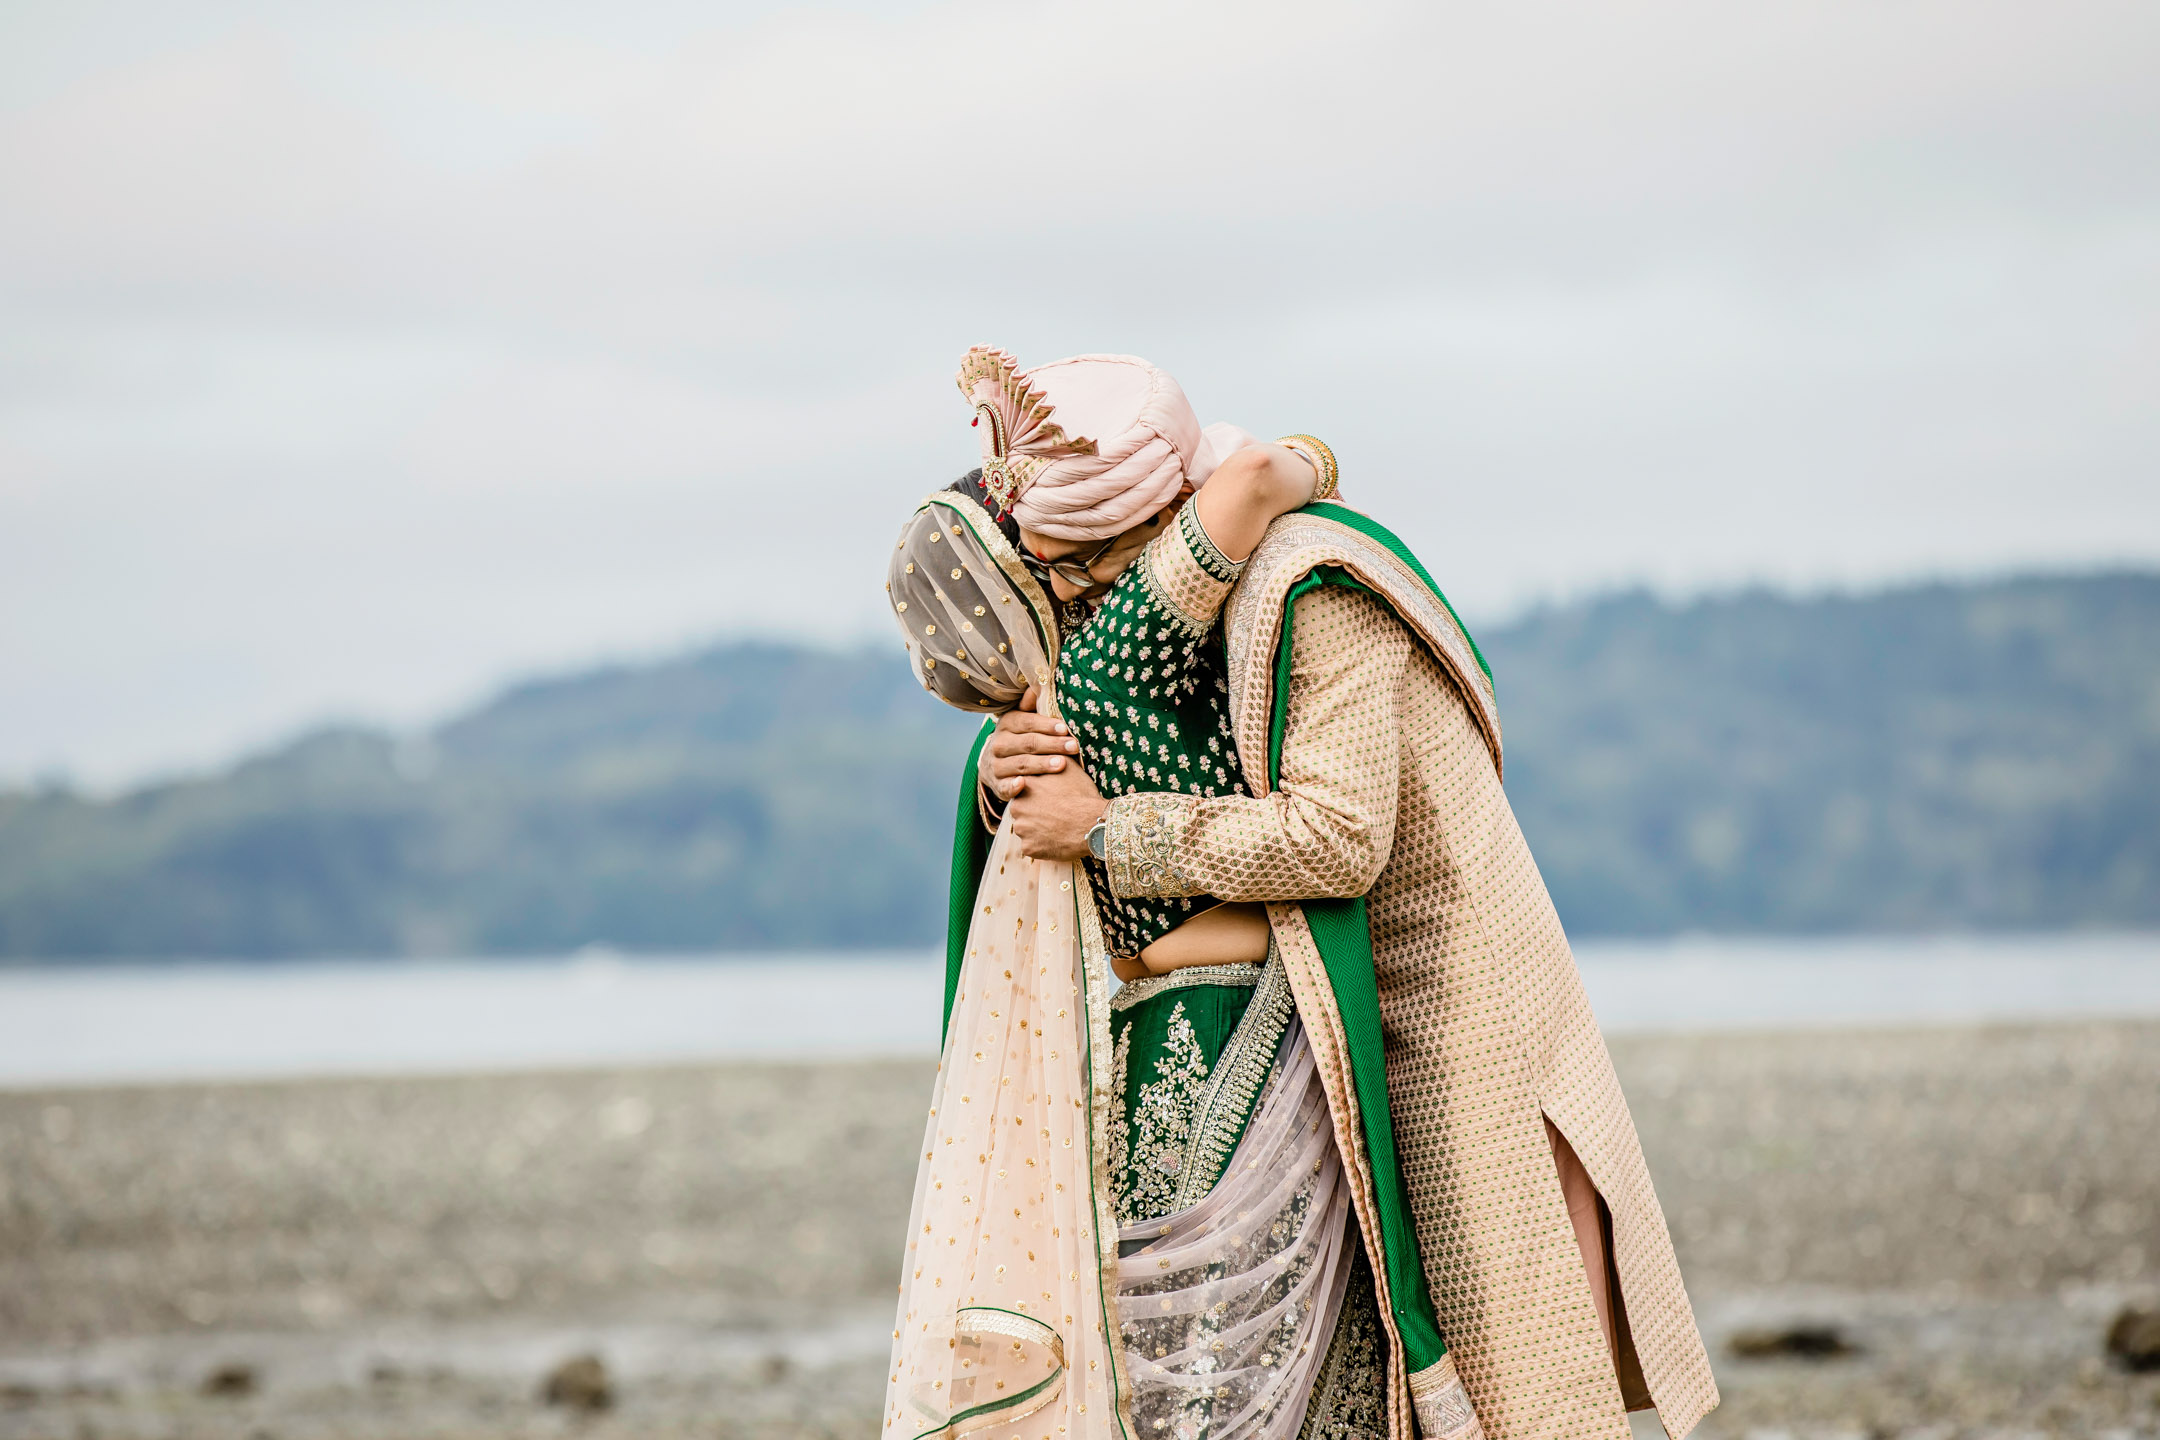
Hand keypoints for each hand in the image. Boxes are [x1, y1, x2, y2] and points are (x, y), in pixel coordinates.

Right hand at [982, 686, 1080, 800]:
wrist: (995, 766)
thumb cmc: (1020, 739)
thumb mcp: (1024, 720)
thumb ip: (1033, 705)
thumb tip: (1040, 683)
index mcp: (1007, 724)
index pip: (1027, 722)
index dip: (1046, 725)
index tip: (1065, 728)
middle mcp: (999, 744)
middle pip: (1027, 744)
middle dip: (1052, 744)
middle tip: (1073, 746)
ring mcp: (997, 766)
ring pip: (1020, 764)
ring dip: (1040, 764)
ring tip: (1062, 764)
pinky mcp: (997, 786)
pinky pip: (1004, 787)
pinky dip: (1012, 786)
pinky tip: (1022, 784)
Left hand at [1009, 763, 1106, 861]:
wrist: (1093, 823)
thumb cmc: (1082, 794)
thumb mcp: (1068, 767)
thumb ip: (1052, 757)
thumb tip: (1050, 747)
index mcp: (1024, 786)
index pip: (1021, 789)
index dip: (1037, 794)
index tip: (1049, 798)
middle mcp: (1017, 807)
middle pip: (1021, 810)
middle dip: (1033, 812)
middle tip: (1054, 813)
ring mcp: (1022, 829)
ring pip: (1026, 829)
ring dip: (1036, 829)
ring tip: (1057, 826)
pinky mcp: (1029, 848)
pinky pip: (1032, 846)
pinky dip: (1041, 845)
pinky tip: (1056, 839)